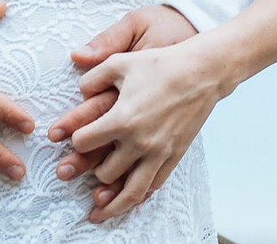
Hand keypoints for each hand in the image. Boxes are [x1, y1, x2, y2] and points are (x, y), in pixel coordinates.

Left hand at [66, 38, 224, 223]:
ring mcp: (159, 152)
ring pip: (131, 191)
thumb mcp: (120, 63)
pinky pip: (154, 185)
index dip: (75, 139)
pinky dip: (139, 195)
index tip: (76, 136)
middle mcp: (139, 142)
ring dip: (111, 204)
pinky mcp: (174, 156)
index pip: (85, 142)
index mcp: (122, 119)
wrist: (201, 73)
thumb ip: (93, 77)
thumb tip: (80, 91)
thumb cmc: (160, 65)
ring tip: (98, 213)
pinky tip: (129, 198)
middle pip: (104, 172)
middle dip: (91, 169)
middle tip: (85, 167)